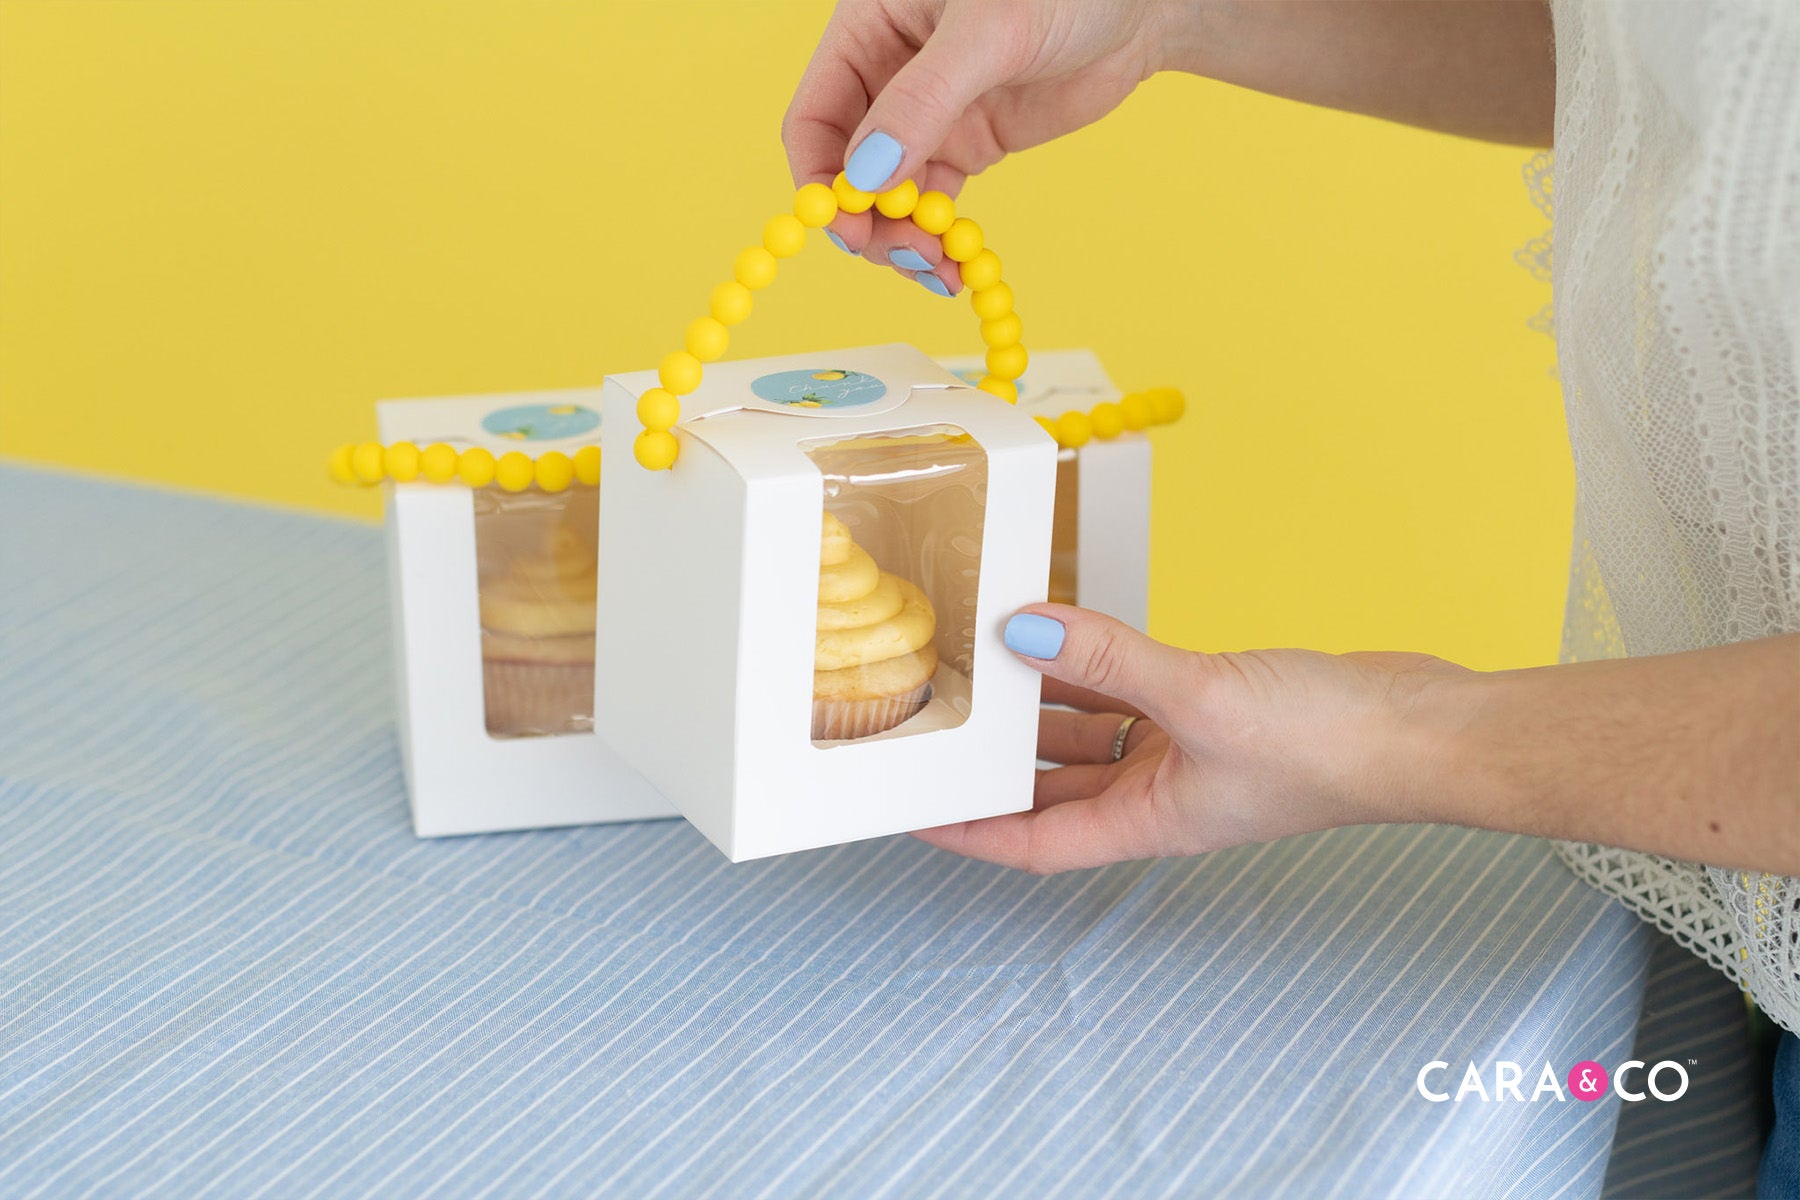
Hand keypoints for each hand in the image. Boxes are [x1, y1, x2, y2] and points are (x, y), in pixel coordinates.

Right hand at [783, 0, 1168, 293]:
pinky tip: (953, 266)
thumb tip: (866, 176)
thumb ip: (924, 99)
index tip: (846, 228)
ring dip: (902, 240)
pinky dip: (936, 238)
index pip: (815, 116)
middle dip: (867, 221)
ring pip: (887, 195)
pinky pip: (932, 202)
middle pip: (846, 167)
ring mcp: (927, 114)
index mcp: (869, 28)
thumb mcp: (989, 33)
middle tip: (905, 258)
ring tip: (938, 270)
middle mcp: (886, 74)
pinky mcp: (967, 143)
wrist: (1142, 4)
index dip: (819, 178)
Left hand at [915, 604, 1470, 872]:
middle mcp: (1159, 794)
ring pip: (1088, 732)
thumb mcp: (1202, 696)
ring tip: (985, 662)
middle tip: (939, 718)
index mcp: (1148, 821)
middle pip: (1050, 785)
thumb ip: (1110, 660)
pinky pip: (1130, 692)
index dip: (967, 832)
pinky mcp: (1212, 711)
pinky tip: (1064, 632)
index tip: (910, 811)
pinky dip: (1096, 666)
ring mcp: (1187, 753)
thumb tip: (1025, 632)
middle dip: (996, 759)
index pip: (1031, 844)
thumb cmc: (1332, 746)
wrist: (1424, 726)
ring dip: (1041, 703)